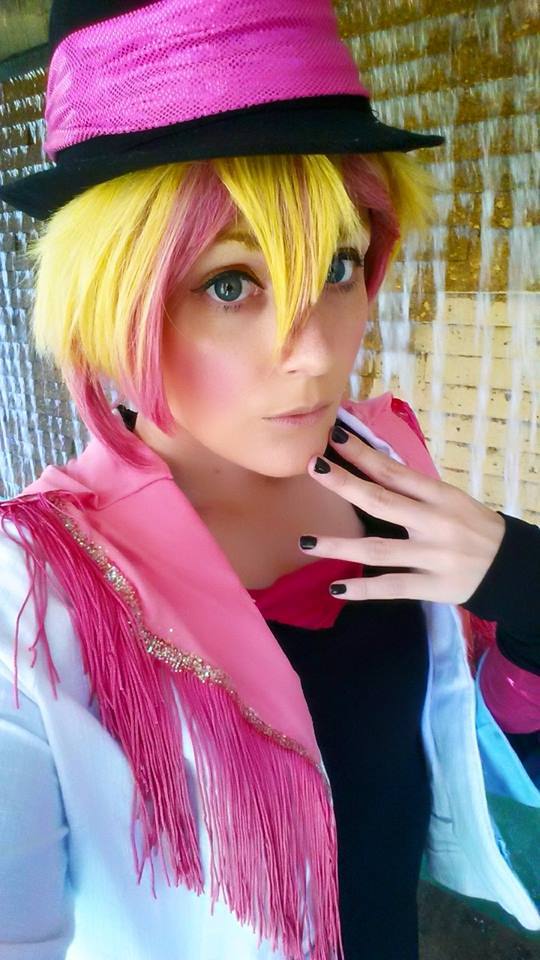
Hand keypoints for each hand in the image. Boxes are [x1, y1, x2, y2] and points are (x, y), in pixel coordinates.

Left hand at [299, 425, 505, 603]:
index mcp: (439, 496)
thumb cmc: (473, 527)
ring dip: (339, 546)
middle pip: (381, 501)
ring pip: (378, 550)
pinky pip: (392, 587)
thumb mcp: (451, 500)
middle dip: (345, 484)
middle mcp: (434, 523)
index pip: (394, 471)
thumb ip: (414, 491)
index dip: (362, 454)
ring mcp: (433, 556)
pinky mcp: (432, 586)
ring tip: (306, 542)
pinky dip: (363, 589)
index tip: (333, 437)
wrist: (510, 566)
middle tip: (313, 468)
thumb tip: (369, 468)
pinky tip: (336, 588)